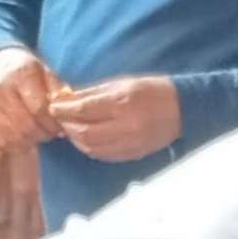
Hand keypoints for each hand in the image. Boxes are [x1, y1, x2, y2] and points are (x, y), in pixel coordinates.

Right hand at [0, 49, 62, 147]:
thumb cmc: (24, 71)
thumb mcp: (44, 71)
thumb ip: (58, 89)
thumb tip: (69, 109)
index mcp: (20, 75)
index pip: (40, 109)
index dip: (53, 122)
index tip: (59, 124)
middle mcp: (0, 90)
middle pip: (28, 126)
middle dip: (44, 133)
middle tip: (50, 130)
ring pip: (16, 137)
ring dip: (32, 140)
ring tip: (38, 132)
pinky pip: (3, 142)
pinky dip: (17, 143)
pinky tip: (24, 135)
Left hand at [49, 72, 183, 163]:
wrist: (183, 109)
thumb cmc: (152, 90)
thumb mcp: (122, 83)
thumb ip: (94, 92)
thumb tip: (67, 98)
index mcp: (123, 103)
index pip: (84, 109)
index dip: (64, 109)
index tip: (54, 106)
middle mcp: (126, 126)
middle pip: (84, 132)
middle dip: (67, 126)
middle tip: (60, 119)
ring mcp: (130, 143)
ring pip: (91, 147)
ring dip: (76, 139)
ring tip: (71, 129)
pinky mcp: (133, 154)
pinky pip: (103, 155)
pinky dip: (89, 148)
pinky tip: (85, 139)